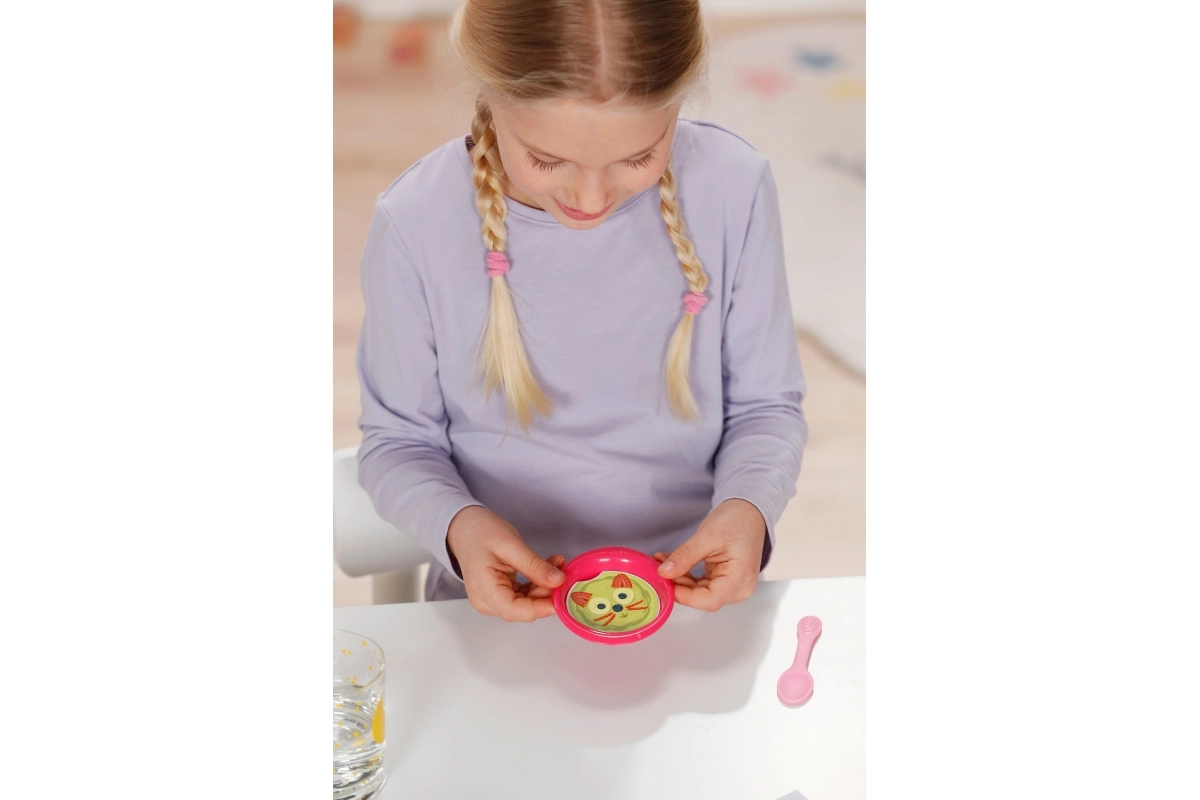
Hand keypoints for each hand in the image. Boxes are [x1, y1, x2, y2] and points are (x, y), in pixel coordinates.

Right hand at [446, 505, 565, 621]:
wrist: (466, 527)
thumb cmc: (481, 532)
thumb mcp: (510, 543)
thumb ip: (534, 565)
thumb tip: (557, 581)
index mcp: (483, 588)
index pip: (512, 610)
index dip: (538, 608)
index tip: (560, 599)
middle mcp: (485, 600)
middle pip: (521, 609)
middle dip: (544, 593)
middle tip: (561, 571)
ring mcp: (491, 600)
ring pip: (525, 604)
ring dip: (543, 588)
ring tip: (556, 564)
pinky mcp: (499, 595)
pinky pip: (522, 596)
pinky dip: (536, 585)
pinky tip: (546, 569)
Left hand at [654, 498, 766, 611]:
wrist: (748, 513)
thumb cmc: (737, 521)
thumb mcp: (706, 537)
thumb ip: (685, 556)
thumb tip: (664, 572)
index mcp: (740, 578)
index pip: (710, 600)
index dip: (686, 596)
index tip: (667, 583)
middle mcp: (740, 588)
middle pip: (704, 598)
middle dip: (680, 585)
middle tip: (660, 569)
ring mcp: (734, 587)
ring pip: (701, 593)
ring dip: (681, 580)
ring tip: (664, 562)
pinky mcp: (726, 582)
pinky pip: (703, 585)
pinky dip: (687, 576)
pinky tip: (674, 564)